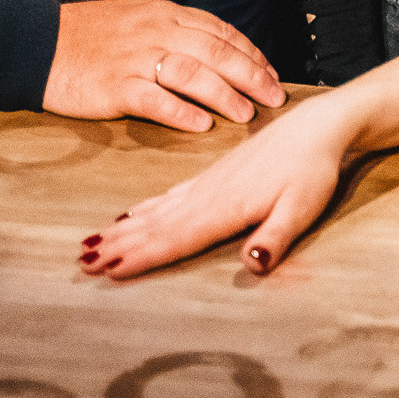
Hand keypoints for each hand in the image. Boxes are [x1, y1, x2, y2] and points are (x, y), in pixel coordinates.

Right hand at [43, 0, 285, 131]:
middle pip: (215, 52)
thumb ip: (173, 32)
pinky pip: (155, 99)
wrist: (35, 44)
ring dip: (224, 95)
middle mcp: (155, 32)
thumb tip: (215, 52)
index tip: (271, 73)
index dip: (250, 52)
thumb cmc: (88, 36)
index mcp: (164, 13)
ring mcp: (135, 59)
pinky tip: (201, 125)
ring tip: (246, 114)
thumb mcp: (136, 18)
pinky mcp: (114, 86)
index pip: (220, 30)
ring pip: (192, 74)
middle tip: (274, 97)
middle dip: (251, 75)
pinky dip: (181, 112)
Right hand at [81, 98, 351, 279]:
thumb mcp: (303, 208)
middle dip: (118, 246)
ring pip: (157, 211)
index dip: (141, 257)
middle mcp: (208, 195)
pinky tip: (132, 215)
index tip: (106, 271)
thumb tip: (251, 266)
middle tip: (81, 262)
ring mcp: (208, 184)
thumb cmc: (313, 170)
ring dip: (124, 229)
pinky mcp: (214, 175)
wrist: (318, 125)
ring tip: (91, 243)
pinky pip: (169, 196)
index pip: (176, 239)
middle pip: (156, 226)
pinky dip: (146, 209)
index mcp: (225, 208)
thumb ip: (276, 238)